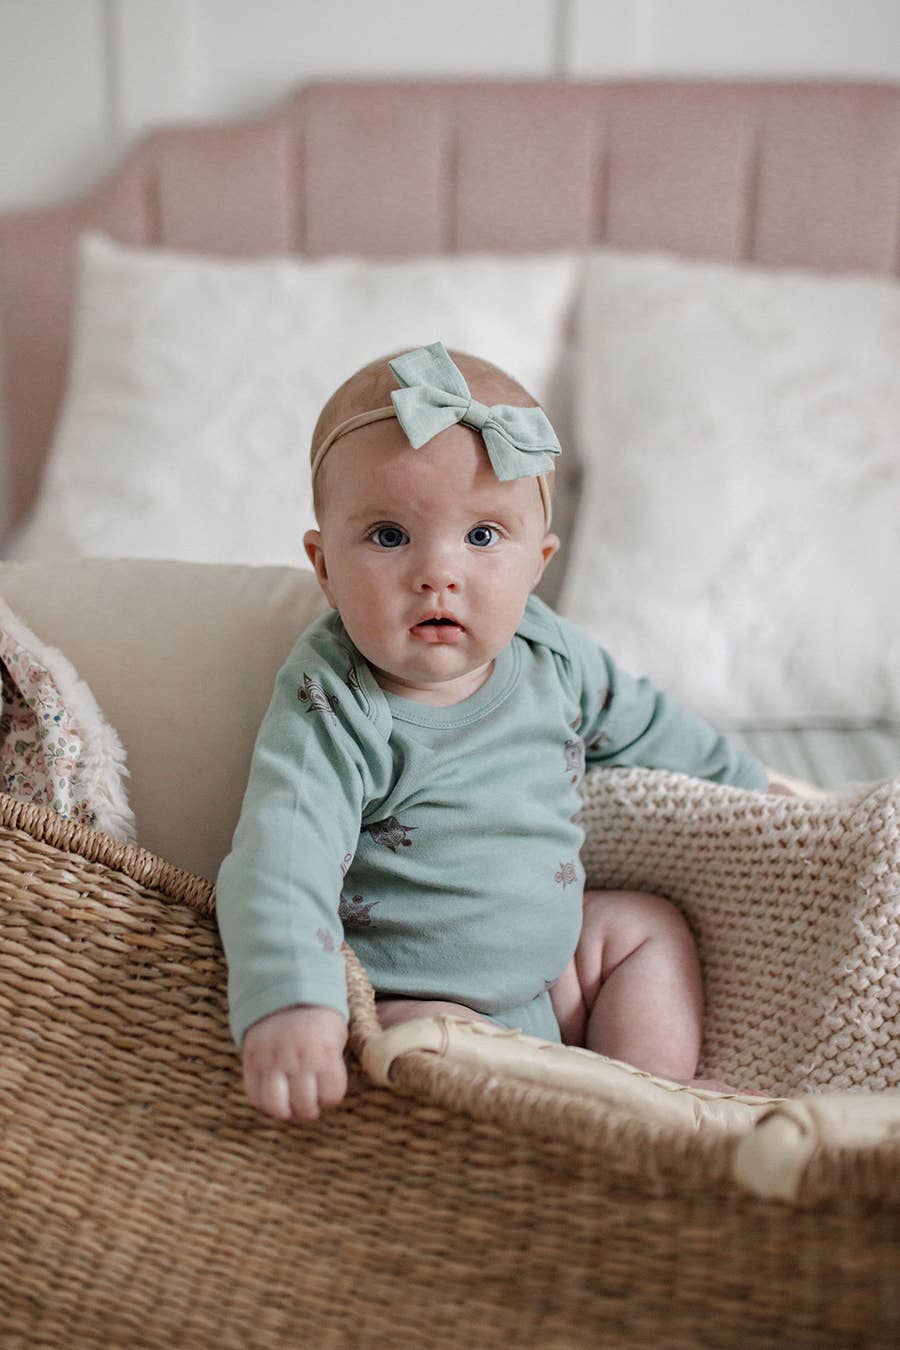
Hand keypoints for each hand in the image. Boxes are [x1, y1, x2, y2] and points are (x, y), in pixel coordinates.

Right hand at [242, 1005, 347, 1121]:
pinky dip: (263, 1102)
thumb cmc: (318, 1019)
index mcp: (324, 1051)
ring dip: (285, 1111)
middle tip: (307, 1104)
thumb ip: (332, 1066)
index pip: (332, 1095)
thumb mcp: (336, 1036)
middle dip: (308, 1110)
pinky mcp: (252, 1059)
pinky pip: (253, 1094)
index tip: (326, 1092)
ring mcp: (272, 1059)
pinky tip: (273, 1093)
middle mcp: (298, 1058)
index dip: (330, 1098)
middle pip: (304, 1105)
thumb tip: (325, 1098)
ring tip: (288, 1104)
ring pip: (276, 1106)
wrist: (287, 990)